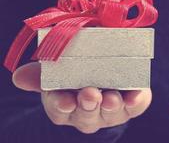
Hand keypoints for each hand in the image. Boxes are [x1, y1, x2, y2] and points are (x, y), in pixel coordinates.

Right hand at [12, 62, 151, 133]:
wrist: (106, 68)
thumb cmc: (78, 70)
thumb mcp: (58, 69)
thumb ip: (42, 73)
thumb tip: (19, 77)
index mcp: (67, 103)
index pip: (60, 108)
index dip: (61, 105)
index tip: (65, 101)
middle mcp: (89, 111)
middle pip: (86, 115)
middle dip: (88, 105)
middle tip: (90, 94)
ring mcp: (110, 110)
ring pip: (110, 112)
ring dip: (110, 105)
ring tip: (111, 97)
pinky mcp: (131, 103)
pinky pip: (135, 106)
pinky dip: (136, 101)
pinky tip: (135, 96)